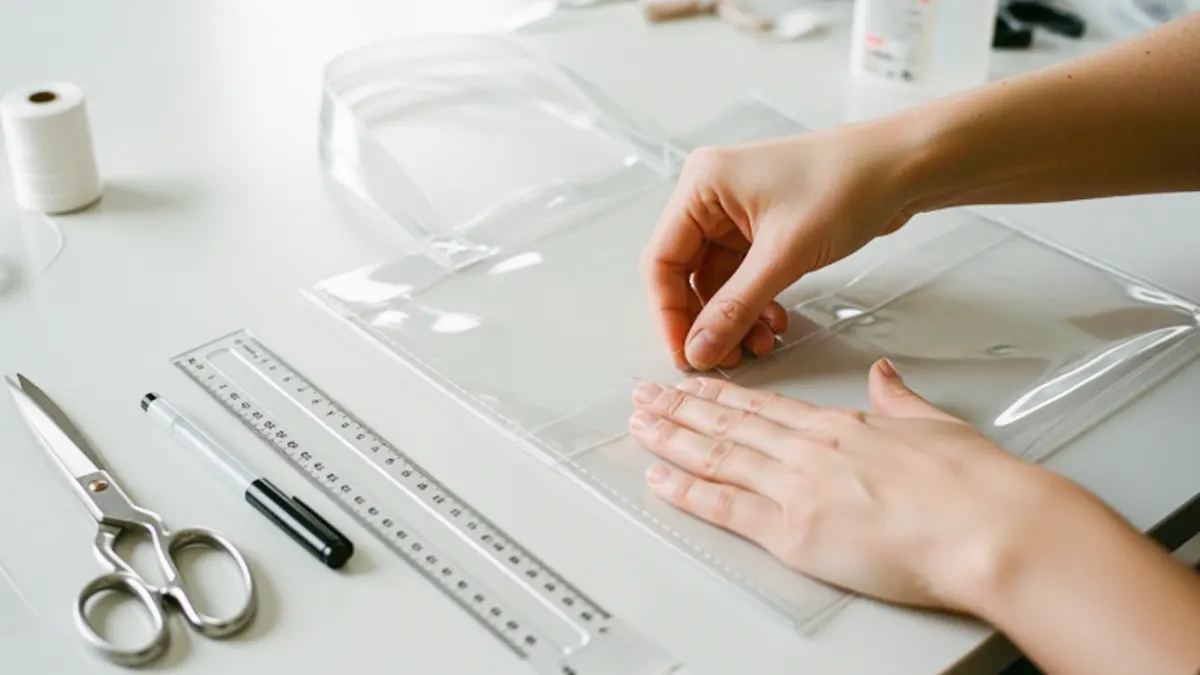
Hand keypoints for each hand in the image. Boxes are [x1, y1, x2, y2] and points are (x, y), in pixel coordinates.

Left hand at [627, 359, 1073, 609]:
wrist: (992, 526)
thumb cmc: (976, 486)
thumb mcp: (934, 424)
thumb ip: (900, 399)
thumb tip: (885, 376)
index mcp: (841, 426)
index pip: (765, 406)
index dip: (722, 394)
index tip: (694, 384)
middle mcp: (809, 451)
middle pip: (729, 424)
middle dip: (681, 409)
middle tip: (644, 396)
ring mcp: (796, 488)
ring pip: (717, 456)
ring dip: (672, 440)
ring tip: (639, 426)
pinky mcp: (794, 531)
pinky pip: (726, 507)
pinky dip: (687, 493)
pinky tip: (660, 479)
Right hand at [640, 119, 922, 371]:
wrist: (904, 168)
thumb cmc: (849, 182)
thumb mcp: (784, 254)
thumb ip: (735, 307)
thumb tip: (699, 347)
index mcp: (702, 185)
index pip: (662, 260)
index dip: (669, 313)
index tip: (685, 352)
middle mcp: (712, 196)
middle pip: (686, 274)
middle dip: (706, 320)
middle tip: (723, 357)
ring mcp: (737, 213)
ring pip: (717, 282)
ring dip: (734, 317)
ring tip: (759, 344)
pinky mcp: (763, 228)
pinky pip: (743, 277)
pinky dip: (754, 304)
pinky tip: (773, 323)